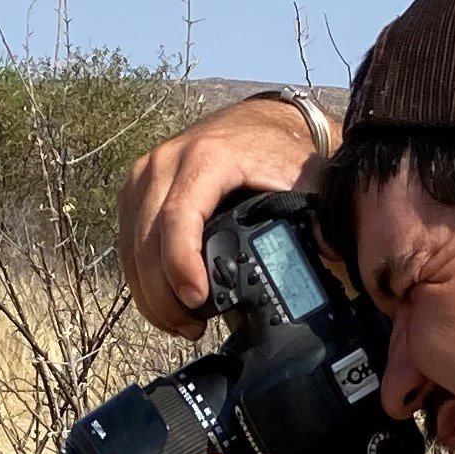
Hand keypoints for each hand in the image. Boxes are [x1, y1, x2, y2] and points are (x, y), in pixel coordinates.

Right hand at [119, 93, 326, 335]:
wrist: (255, 124)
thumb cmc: (277, 153)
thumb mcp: (305, 178)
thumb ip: (318, 213)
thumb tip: (328, 250)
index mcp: (207, 158)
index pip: (179, 217)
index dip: (181, 264)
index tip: (197, 302)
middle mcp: (166, 162)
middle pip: (147, 240)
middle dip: (164, 295)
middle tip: (191, 329)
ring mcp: (145, 175)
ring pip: (131, 246)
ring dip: (150, 294)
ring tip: (181, 325)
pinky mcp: (135, 191)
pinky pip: (127, 242)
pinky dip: (141, 279)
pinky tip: (165, 305)